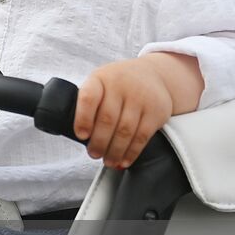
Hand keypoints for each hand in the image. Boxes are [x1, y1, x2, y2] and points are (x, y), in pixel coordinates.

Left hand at [73, 53, 203, 168]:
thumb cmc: (119, 84)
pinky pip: (142, 136)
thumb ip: (89, 103)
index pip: (89, 97)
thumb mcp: (101, 82)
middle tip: (94, 154)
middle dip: (98, 142)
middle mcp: (120, 85)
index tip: (81, 135)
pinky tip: (124, 159)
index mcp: (100, 79)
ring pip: (125, 131)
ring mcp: (140, 97)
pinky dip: (131, 152)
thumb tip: (78, 136)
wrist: (153, 74)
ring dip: (114, 151)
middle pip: (107, 120)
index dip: (83, 118)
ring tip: (108, 160)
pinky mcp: (156, 111)